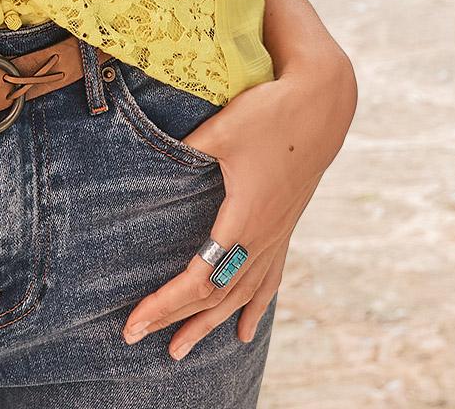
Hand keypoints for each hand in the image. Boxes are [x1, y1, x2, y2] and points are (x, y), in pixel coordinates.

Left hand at [120, 47, 356, 359]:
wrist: (321, 105)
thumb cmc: (269, 113)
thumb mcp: (221, 129)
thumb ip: (184, 146)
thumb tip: (147, 152)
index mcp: (243, 221)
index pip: (198, 279)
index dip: (164, 304)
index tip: (133, 322)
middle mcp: (261, 238)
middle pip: (214, 295)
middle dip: (175, 320)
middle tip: (137, 338)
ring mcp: (276, 236)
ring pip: (240, 295)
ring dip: (209, 323)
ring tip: (181, 350)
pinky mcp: (285, 227)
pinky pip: (268, 281)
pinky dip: (252, 309)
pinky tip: (244, 331)